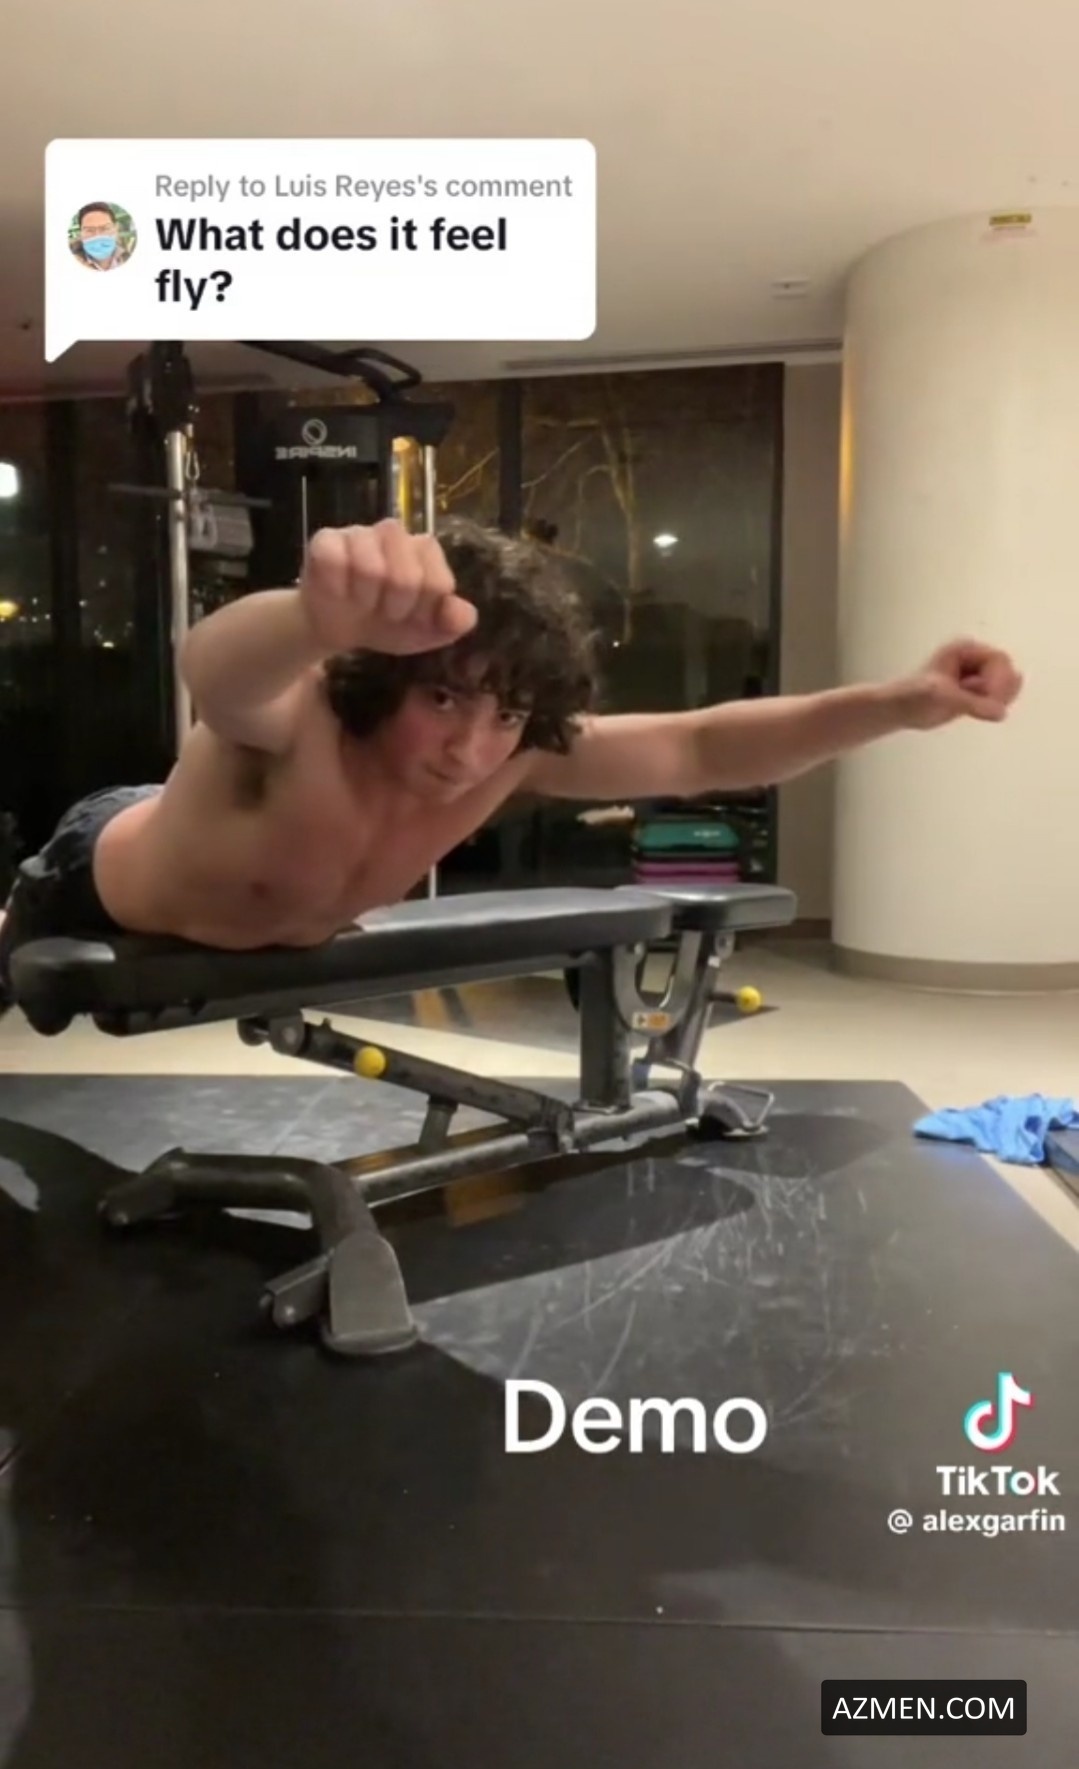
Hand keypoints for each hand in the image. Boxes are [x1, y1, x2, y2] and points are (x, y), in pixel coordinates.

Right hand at [298, 519, 476, 654]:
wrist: (341, 630)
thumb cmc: (388, 623)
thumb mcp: (427, 631)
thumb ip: (452, 623)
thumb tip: (462, 614)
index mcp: (425, 551)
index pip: (438, 583)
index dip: (424, 610)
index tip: (412, 618)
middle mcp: (394, 535)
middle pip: (406, 576)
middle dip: (395, 608)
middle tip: (385, 613)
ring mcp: (359, 534)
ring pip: (370, 569)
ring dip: (365, 600)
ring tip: (361, 603)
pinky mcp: (326, 540)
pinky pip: (333, 561)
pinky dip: (337, 588)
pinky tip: (338, 593)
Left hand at [892, 638, 1022, 730]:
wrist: (898, 710)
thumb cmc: (914, 697)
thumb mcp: (944, 698)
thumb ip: (974, 704)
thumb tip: (1002, 713)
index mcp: (965, 649)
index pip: (999, 659)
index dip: (1001, 680)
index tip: (990, 700)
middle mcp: (973, 658)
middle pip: (1006, 671)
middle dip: (1000, 691)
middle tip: (984, 709)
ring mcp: (975, 674)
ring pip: (1005, 684)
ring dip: (999, 699)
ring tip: (977, 710)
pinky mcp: (974, 692)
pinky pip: (998, 696)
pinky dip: (996, 705)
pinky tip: (981, 713)